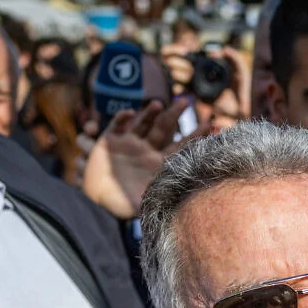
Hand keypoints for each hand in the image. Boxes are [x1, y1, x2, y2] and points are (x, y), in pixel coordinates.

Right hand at [83, 100, 191, 220]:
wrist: (97, 203)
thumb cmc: (124, 206)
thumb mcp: (149, 202)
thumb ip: (164, 198)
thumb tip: (189, 206)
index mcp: (158, 163)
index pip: (180, 146)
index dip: (195, 135)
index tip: (210, 124)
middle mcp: (145, 150)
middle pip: (163, 128)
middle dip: (174, 115)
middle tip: (186, 101)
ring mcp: (128, 144)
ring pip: (142, 123)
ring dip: (149, 113)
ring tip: (158, 104)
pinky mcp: (110, 141)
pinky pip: (118, 124)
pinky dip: (123, 117)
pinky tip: (130, 113)